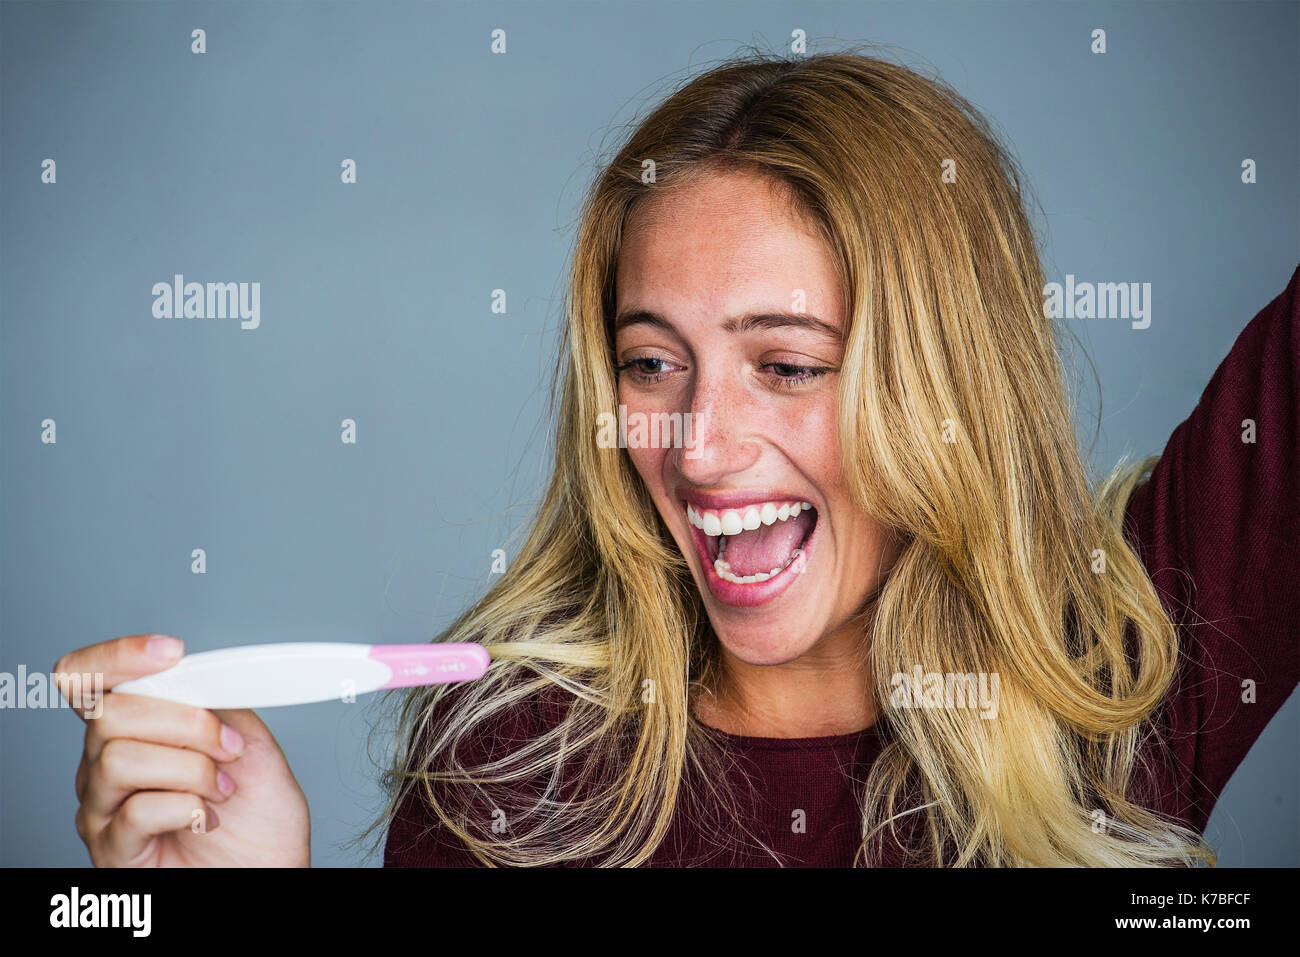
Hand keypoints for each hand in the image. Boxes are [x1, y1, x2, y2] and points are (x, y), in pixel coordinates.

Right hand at [57, 633, 310, 866]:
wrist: (270, 870)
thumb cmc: (258, 815)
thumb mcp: (249, 743)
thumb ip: (217, 704)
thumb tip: (193, 674)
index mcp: (134, 727)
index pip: (88, 677)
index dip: (117, 655)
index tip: (171, 652)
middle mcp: (104, 764)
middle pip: (108, 713)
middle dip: (184, 722)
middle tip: (227, 747)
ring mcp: (103, 808)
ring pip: (118, 758)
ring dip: (191, 768)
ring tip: (221, 789)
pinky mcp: (112, 850)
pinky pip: (136, 810)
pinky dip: (185, 807)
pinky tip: (206, 817)